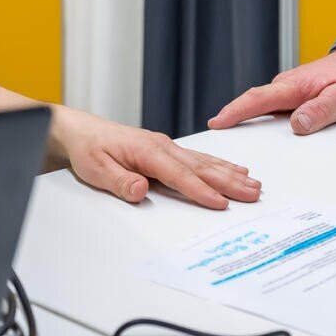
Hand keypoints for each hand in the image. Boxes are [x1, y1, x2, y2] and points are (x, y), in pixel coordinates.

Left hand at [51, 106, 261, 209]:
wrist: (82, 131)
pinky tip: (234, 169)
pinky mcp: (167, 150)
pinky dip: (220, 164)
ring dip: (230, 173)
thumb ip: (119, 181)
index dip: (201, 190)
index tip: (221, 203)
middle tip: (253, 193)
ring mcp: (167, 147)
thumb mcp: (96, 169)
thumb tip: (140, 190)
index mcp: (147, 151)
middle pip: (201, 167)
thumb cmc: (89, 149)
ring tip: (253, 183)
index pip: (179, 175)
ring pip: (205, 162)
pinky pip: (199, 158)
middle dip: (229, 181)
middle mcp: (162, 147)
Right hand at [209, 47, 335, 134]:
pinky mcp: (293, 93)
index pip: (258, 99)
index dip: (235, 112)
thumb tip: (296, 125)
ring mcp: (288, 89)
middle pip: (253, 103)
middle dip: (231, 117)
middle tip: (213, 136)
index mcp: (294, 86)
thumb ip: (320, 112)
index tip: (216, 123)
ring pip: (261, 105)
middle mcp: (286, 85)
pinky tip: (255, 129)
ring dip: (244, 117)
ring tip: (228, 137)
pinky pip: (271, 106)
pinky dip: (259, 116)